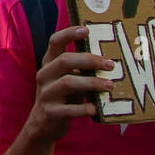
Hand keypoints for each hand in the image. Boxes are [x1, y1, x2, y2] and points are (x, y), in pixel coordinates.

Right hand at [26, 25, 114, 143]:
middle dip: (89, 60)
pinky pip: (68, 109)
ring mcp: (46, 93)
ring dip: (91, 83)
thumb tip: (112, 60)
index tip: (87, 29)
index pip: (55, 41)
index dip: (69, 33)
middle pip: (64, 60)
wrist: (43, 124)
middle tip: (111, 64)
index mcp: (49, 63)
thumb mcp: (68, 78)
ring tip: (110, 85)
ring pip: (68, 83)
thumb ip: (81, 69)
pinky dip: (83, 108)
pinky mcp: (50, 112)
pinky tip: (95, 109)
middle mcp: (45, 75)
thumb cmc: (63, 97)